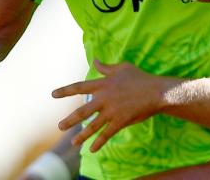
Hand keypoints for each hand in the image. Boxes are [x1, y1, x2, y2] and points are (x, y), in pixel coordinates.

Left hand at [52, 60, 171, 151]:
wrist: (156, 92)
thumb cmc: (140, 78)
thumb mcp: (122, 68)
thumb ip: (106, 67)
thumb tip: (95, 60)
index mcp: (102, 84)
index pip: (79, 87)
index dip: (65, 91)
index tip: (53, 94)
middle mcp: (104, 98)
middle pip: (82, 111)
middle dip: (69, 120)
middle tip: (60, 126)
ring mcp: (111, 111)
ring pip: (92, 125)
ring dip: (81, 135)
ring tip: (73, 142)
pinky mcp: (120, 121)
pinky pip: (106, 134)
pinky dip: (99, 142)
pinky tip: (92, 149)